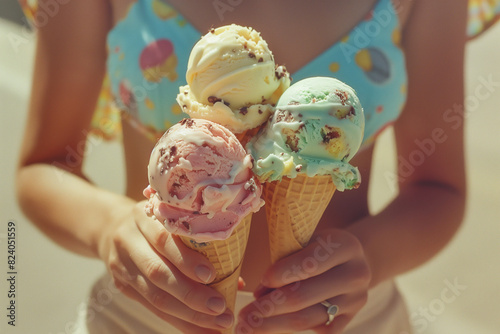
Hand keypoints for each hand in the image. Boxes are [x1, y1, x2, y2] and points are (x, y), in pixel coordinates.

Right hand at [97, 201, 233, 332]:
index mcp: (144, 217)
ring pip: (155, 296)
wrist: (109, 227)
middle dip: (191, 294)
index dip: (186, 259)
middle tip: (220, 308)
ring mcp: (122, 266)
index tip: (211, 274)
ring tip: (217, 324)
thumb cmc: (156, 222)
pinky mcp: (122, 287)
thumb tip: (238, 279)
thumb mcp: (170, 218)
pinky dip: (179, 322)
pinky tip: (201, 330)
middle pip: (158, 273)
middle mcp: (129, 241)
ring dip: (189, 315)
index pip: (163, 240)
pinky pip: (152, 309)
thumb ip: (199, 240)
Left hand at [236, 228, 370, 333]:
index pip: (311, 263)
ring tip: (248, 326)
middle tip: (244, 315)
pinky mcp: (350, 318)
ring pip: (307, 318)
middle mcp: (356, 274)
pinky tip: (268, 326)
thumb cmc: (319, 246)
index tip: (261, 281)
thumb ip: (285, 261)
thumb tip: (259, 293)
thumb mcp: (306, 241)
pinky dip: (288, 329)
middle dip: (269, 307)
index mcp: (345, 246)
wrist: (353, 260)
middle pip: (305, 296)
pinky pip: (315, 329)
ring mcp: (355, 300)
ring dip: (273, 324)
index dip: (283, 273)